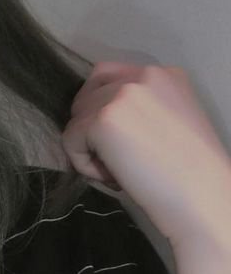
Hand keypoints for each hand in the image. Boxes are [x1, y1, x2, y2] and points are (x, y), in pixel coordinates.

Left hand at [61, 61, 230, 255]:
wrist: (203, 198)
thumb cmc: (191, 173)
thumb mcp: (170, 121)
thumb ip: (139, 108)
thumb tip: (97, 116)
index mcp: (163, 74)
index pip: (105, 76)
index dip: (101, 109)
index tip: (120, 141)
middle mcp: (141, 76)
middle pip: (86, 98)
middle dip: (94, 131)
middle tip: (122, 161)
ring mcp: (120, 95)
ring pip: (76, 120)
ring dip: (91, 150)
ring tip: (122, 172)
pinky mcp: (101, 119)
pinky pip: (69, 141)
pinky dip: (84, 165)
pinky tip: (115, 178)